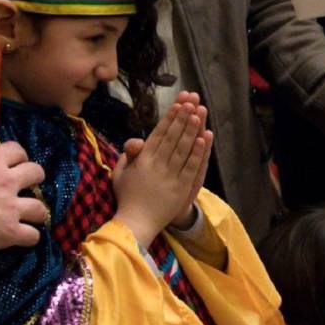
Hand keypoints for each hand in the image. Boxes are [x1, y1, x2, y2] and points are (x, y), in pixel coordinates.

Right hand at [0, 141, 48, 251]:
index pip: (17, 150)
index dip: (19, 158)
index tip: (14, 166)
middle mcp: (8, 181)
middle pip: (37, 173)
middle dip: (35, 180)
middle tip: (27, 188)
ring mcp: (12, 207)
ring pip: (41, 208)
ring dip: (37, 212)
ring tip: (31, 216)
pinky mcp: (10, 231)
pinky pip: (32, 236)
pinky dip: (30, 237)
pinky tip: (23, 237)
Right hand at [113, 93, 212, 245]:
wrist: (136, 223)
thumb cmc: (127, 197)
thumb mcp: (120, 173)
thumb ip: (128, 154)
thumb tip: (138, 141)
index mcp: (142, 160)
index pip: (158, 134)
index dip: (169, 118)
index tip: (178, 104)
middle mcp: (156, 165)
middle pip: (173, 137)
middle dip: (183, 117)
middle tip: (192, 101)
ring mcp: (170, 177)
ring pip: (183, 149)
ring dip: (191, 129)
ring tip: (199, 113)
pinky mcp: (180, 188)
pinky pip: (190, 167)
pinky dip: (197, 152)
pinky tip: (203, 139)